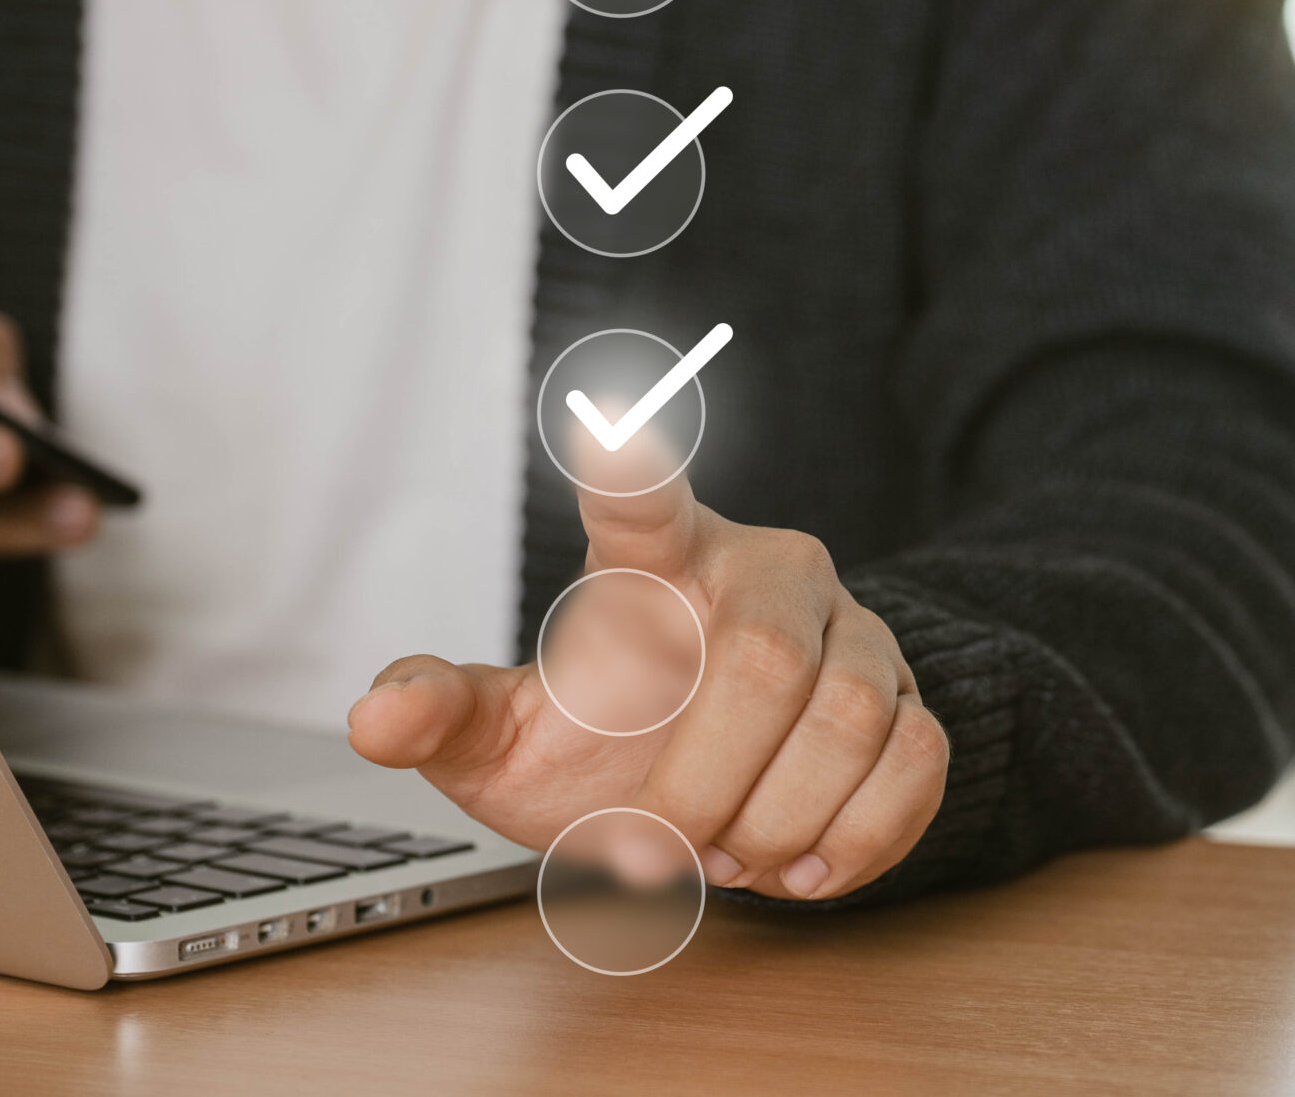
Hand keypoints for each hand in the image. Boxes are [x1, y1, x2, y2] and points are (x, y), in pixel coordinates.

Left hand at [347, 473, 948, 901]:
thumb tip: (379, 715)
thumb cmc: (609, 744)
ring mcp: (853, 632)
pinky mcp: (914, 698)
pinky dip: (858, 839)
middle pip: (765, 668)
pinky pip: (915, 763)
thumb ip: (448, 715)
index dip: (631, 469)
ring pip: (853, 722)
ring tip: (730, 853)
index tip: (605, 431)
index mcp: (658, 561)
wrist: (718, 795)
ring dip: (780, 822)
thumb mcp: (511, 742)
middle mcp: (768, 573)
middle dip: (704, 789)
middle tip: (660, 852)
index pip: (643, 503)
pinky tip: (805, 862)